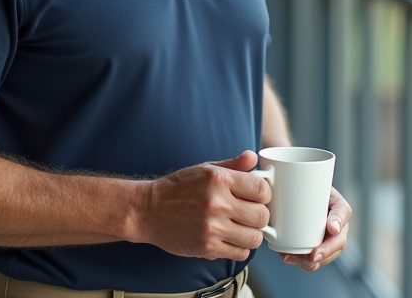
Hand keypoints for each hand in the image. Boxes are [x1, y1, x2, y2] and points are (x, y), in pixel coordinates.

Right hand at [136, 150, 270, 260]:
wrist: (148, 210)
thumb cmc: (177, 188)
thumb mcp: (204, 169)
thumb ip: (232, 165)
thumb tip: (252, 157)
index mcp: (219, 179)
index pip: (262, 190)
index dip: (263, 194)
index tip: (256, 197)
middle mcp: (217, 203)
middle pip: (262, 216)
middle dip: (259, 215)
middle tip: (249, 214)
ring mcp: (213, 228)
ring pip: (254, 238)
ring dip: (251, 234)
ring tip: (240, 228)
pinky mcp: (207, 248)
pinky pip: (240, 253)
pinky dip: (239, 248)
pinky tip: (229, 238)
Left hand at [278, 187, 350, 270]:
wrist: (298, 192)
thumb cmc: (306, 185)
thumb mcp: (310, 181)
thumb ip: (306, 180)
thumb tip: (287, 187)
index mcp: (339, 206)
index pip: (343, 213)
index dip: (338, 221)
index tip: (331, 228)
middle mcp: (337, 226)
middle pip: (338, 243)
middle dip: (325, 252)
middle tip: (311, 255)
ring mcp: (327, 240)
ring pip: (324, 257)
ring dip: (309, 262)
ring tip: (290, 257)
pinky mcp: (314, 248)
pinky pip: (311, 260)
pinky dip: (299, 261)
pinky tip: (286, 257)